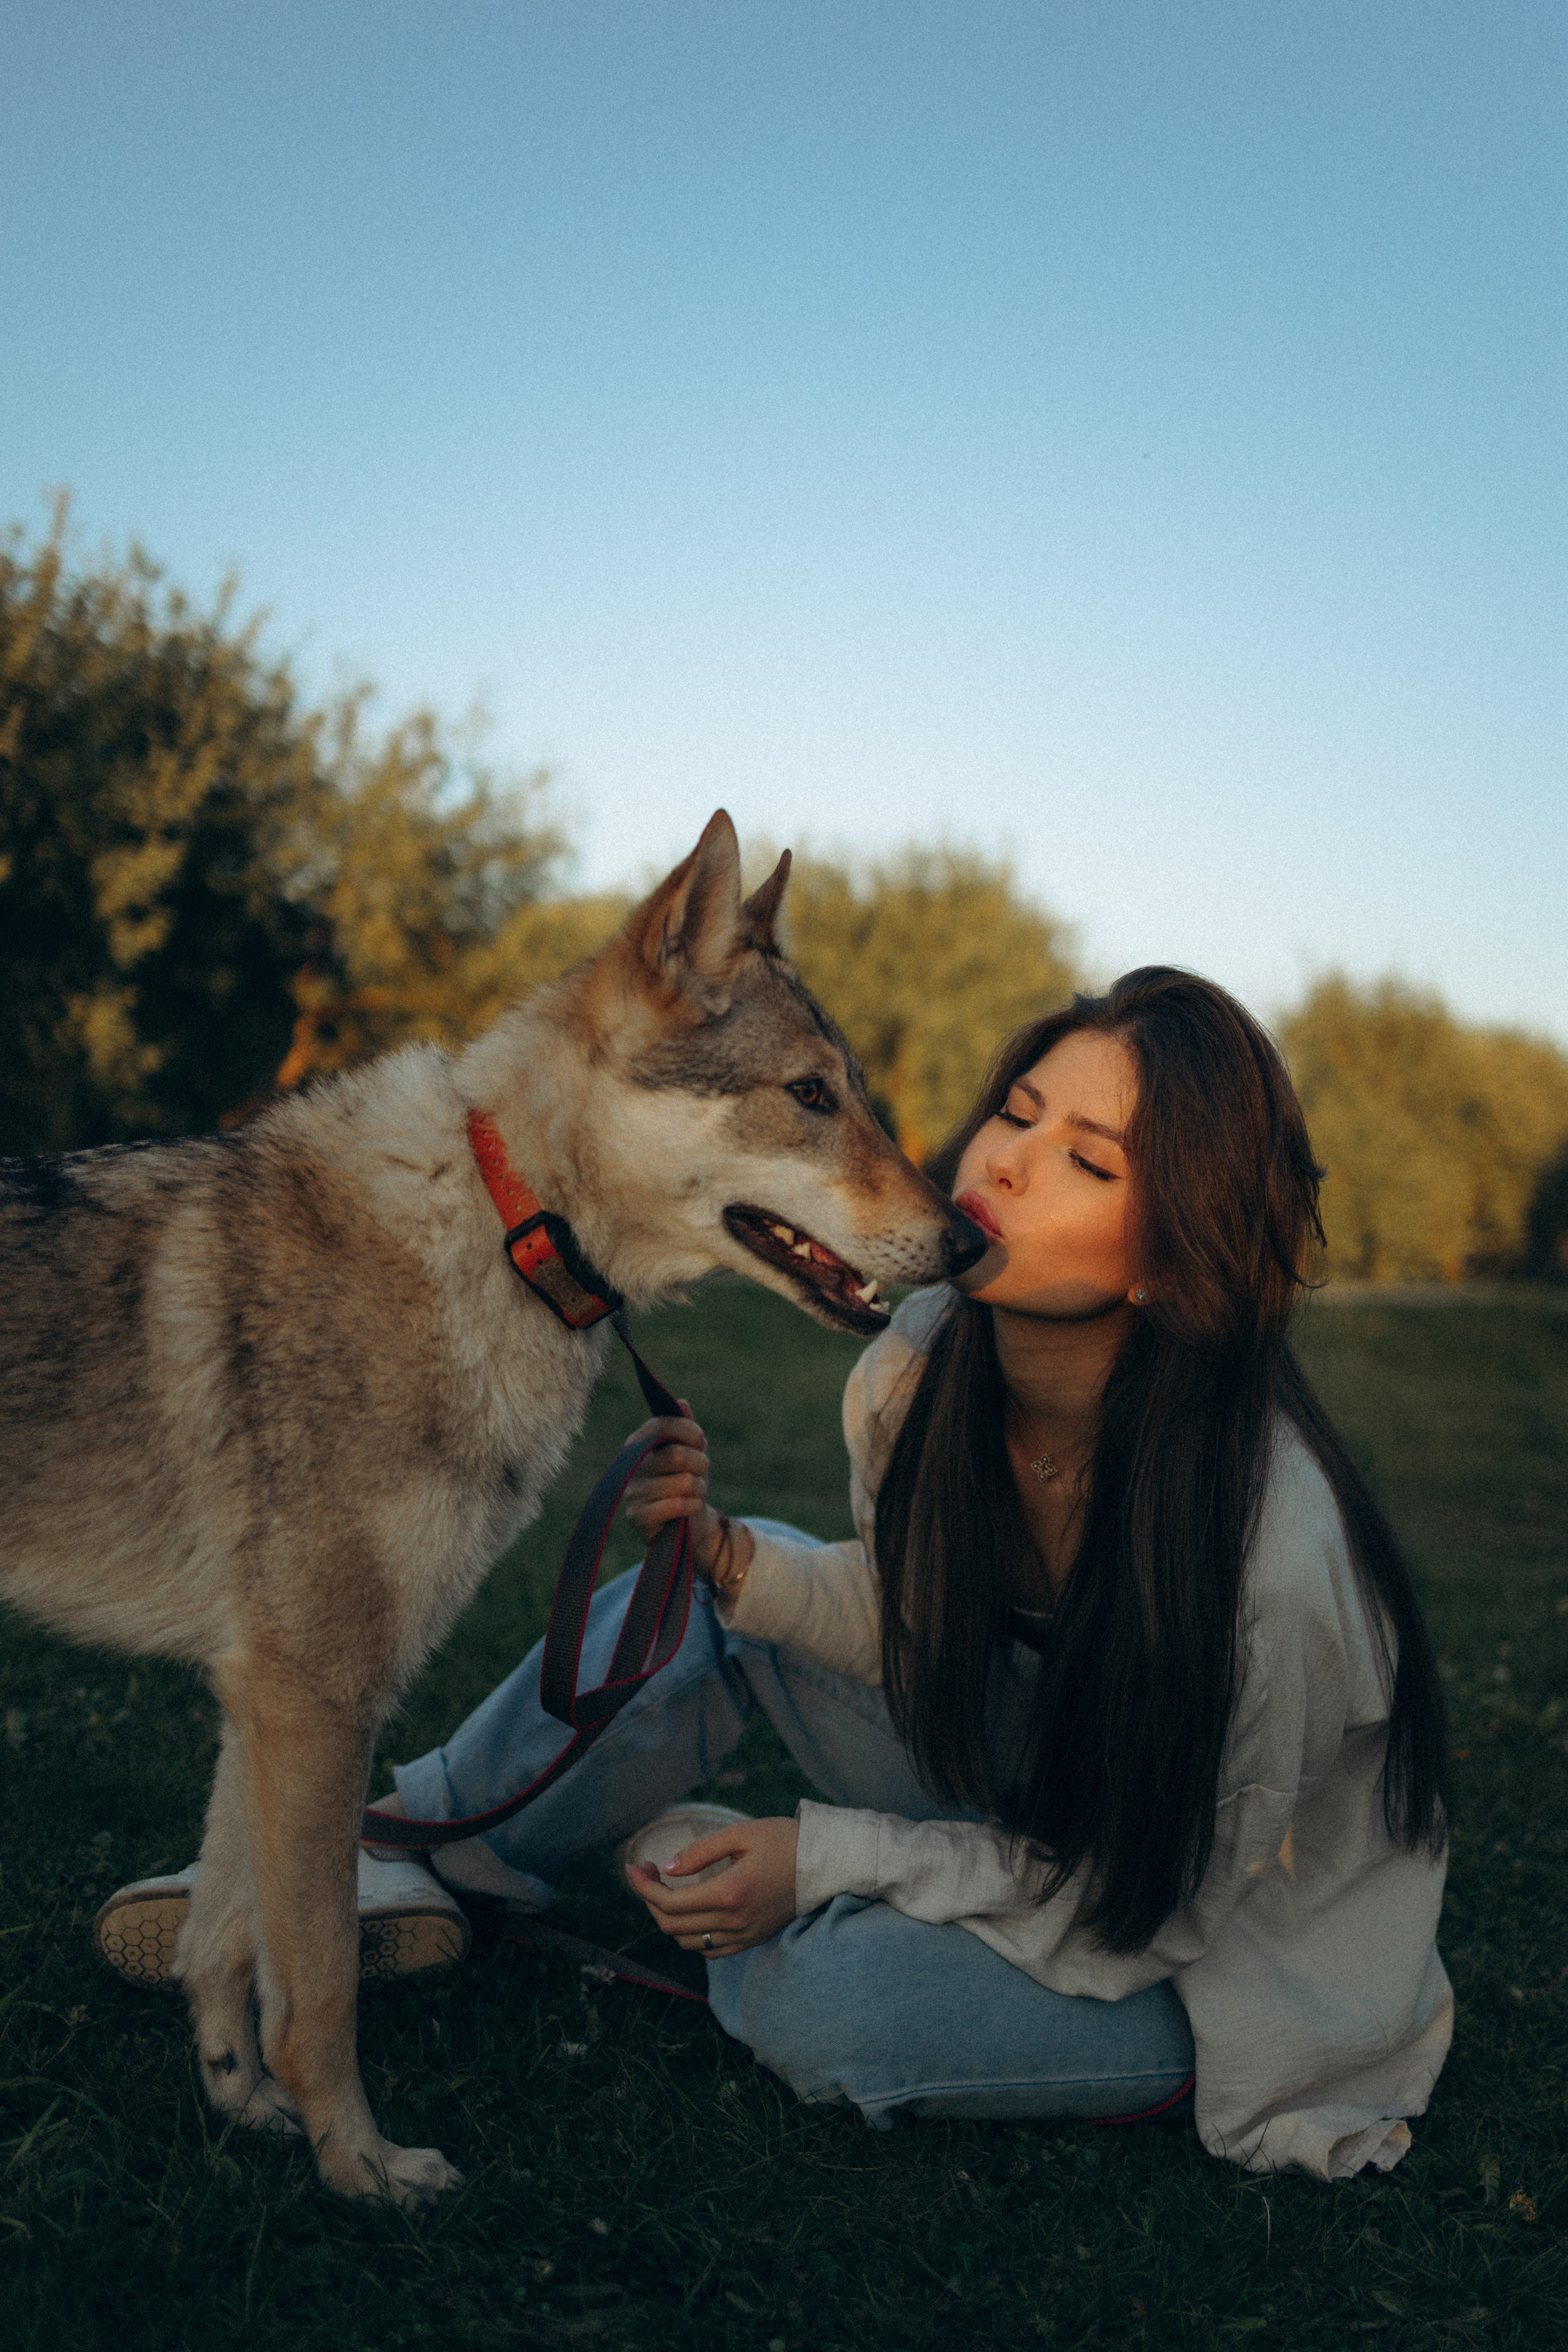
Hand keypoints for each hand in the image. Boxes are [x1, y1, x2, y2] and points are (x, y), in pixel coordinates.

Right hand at [622, 1405, 713, 1549]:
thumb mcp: (691, 1453)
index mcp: (639, 1444)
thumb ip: (685, 1429)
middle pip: (676, 1454)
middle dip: (699, 1463)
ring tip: (693, 1493)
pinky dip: (692, 1506)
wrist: (685, 1525)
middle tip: (700, 1471)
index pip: (659, 1425)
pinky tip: (688, 1509)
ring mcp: (632, 1492)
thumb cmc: (686, 1482)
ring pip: (683, 1482)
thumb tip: (681, 1403)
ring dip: (699, 1488)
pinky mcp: (637, 1517)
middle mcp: (631, 1466)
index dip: (686, 1430)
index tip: (700, 1440)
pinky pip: (678, 1505)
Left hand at [630, 1816, 798, 1954]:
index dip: (643, 1887)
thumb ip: (699, 1852)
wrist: (827, 1864)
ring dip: (668, 1919)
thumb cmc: (785, 1840)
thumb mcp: (741, 1834)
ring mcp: (745, 1935)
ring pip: (688, 1943)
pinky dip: (691, 1936)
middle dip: (650, 1900)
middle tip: (648, 1873)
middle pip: (673, 1926)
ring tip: (666, 1890)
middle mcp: (736, 1921)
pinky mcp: (753, 1939)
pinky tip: (692, 1911)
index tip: (635, 1867)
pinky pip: (710, 1951)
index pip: (670, 1903)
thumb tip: (666, 1868)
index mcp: (730, 1892)